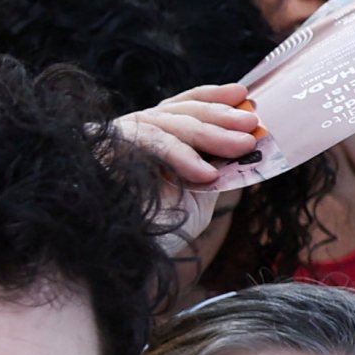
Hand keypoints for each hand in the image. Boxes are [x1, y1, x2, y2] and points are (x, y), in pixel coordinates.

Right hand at [110, 82, 265, 253]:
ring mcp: (113, 141)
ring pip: (164, 122)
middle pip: (176, 110)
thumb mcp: (202, 194)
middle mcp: (131, 135)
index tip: (242, 94)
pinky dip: (178, 154)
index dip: (210, 97)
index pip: (180, 106)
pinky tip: (205, 174)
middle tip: (252, 123)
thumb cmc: (164, 233)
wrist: (132, 260)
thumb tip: (248, 137)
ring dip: (208, 132)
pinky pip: (145, 140)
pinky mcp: (101, 150)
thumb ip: (217, 164)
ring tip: (242, 145)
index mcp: (153, 140)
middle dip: (218, 115)